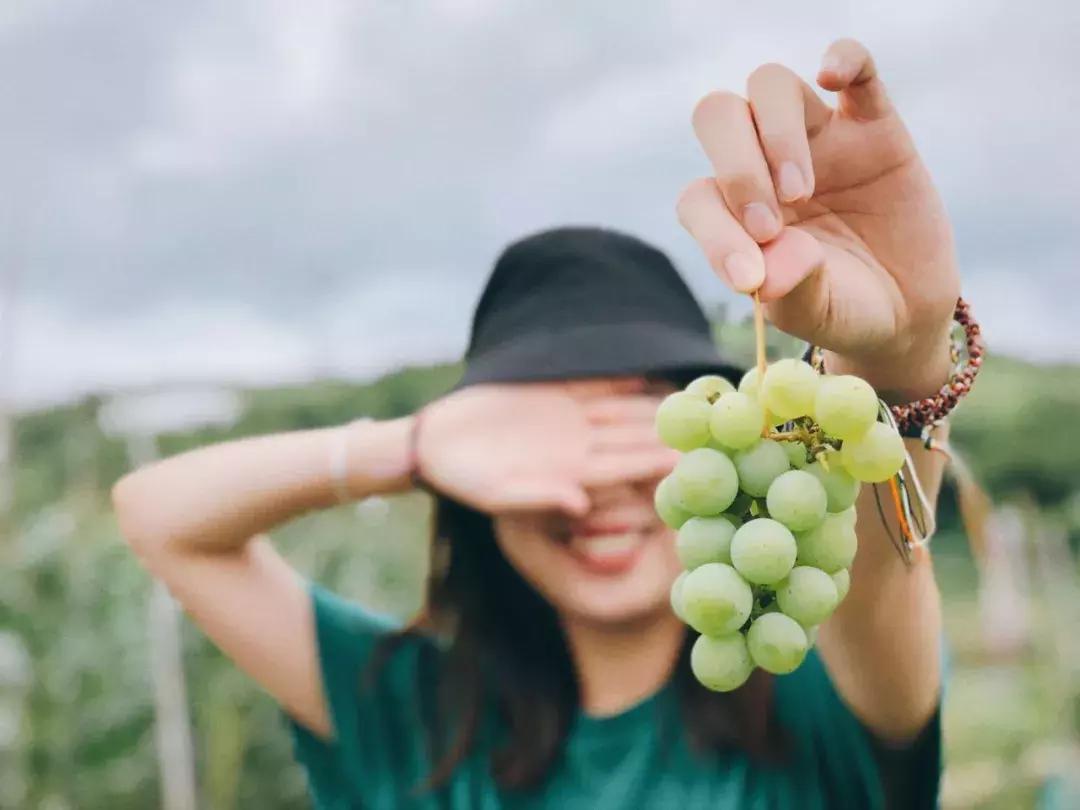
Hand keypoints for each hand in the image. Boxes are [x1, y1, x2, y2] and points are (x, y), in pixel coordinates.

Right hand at [414, 379, 677, 516]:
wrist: (436, 443)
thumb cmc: (463, 479)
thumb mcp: (497, 494)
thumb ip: (539, 498)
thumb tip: (580, 506)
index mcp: (572, 474)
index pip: (625, 468)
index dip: (658, 464)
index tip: (694, 460)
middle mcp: (579, 448)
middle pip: (633, 439)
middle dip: (671, 435)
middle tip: (713, 428)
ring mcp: (569, 420)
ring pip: (622, 412)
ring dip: (654, 406)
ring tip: (692, 398)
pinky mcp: (553, 394)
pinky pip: (595, 386)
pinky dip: (620, 379)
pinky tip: (649, 374)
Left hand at [677, 38, 959, 398]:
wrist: (906, 309)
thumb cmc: (841, 309)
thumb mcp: (812, 312)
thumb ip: (787, 290)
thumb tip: (763, 273)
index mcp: (733, 210)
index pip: (700, 197)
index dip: (714, 232)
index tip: (748, 277)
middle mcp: (763, 163)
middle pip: (719, 116)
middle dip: (736, 166)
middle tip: (770, 224)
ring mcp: (816, 139)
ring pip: (771, 86)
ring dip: (776, 134)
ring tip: (801, 191)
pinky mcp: (873, 126)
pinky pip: (857, 68)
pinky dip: (842, 59)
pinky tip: (831, 76)